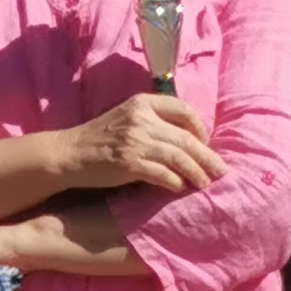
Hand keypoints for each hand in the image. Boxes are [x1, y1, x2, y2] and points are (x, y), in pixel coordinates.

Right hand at [60, 96, 223, 195]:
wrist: (70, 153)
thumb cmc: (100, 138)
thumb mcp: (127, 117)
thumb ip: (153, 121)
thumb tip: (186, 139)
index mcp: (142, 103)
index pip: (183, 109)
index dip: (200, 128)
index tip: (205, 143)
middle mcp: (141, 119)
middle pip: (185, 137)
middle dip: (207, 156)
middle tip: (220, 170)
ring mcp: (135, 141)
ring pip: (178, 157)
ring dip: (195, 172)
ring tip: (205, 183)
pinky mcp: (129, 164)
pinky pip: (162, 174)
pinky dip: (175, 182)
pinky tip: (179, 188)